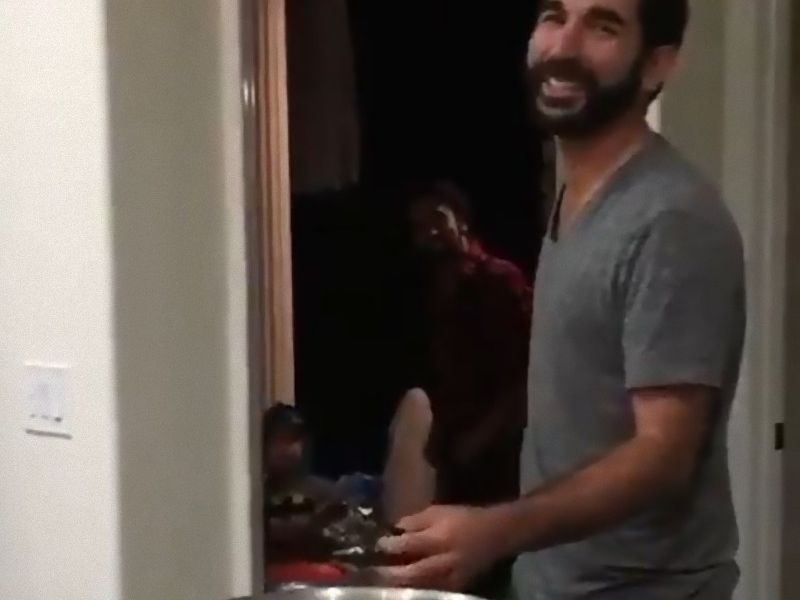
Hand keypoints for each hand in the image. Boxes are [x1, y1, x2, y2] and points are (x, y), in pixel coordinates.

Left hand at [374, 505, 502, 590]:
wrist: (497, 535)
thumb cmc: (465, 518)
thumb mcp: (439, 511)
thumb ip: (416, 521)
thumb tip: (394, 529)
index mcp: (439, 538)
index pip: (408, 544)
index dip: (389, 546)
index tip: (376, 545)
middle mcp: (444, 561)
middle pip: (412, 573)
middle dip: (390, 574)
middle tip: (372, 572)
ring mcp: (451, 578)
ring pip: (421, 587)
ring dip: (401, 586)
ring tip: (383, 583)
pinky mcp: (457, 587)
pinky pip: (433, 591)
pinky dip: (418, 590)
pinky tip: (405, 587)